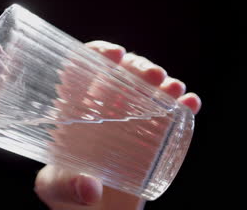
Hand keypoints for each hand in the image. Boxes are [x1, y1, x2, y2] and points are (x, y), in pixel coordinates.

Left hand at [34, 41, 200, 209]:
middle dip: (140, 66)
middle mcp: (104, 109)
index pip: (86, 68)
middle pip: (122, 73)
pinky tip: (191, 104)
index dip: (99, 52)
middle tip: (154, 76)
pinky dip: (183, 106)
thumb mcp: (55, 188)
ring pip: (148, 90)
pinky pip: (169, 115)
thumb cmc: (66, 194)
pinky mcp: (151, 138)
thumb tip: (90, 187)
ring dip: (164, 83)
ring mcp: (130, 121)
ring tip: (174, 89)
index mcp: (76, 110)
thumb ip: (66, 186)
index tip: (115, 54)